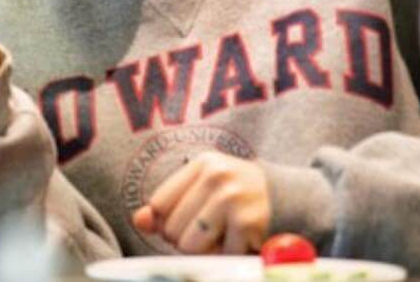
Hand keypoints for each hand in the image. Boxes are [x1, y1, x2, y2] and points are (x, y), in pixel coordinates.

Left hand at [131, 153, 270, 253]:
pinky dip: (223, 255)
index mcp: (202, 163)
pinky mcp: (248, 223)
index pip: (158, 204)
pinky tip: (233, 242)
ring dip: (201, 250)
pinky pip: (218, 255)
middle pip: (172, 228)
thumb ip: (165, 205)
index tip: (183, 218)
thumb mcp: (198, 188)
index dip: (165, 220)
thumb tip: (139, 222)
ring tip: (216, 237)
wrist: (279, 195)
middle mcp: (217, 176)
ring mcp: (233, 198)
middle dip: (183, 238)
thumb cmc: (229, 193)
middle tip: (204, 230)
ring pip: (190, 244)